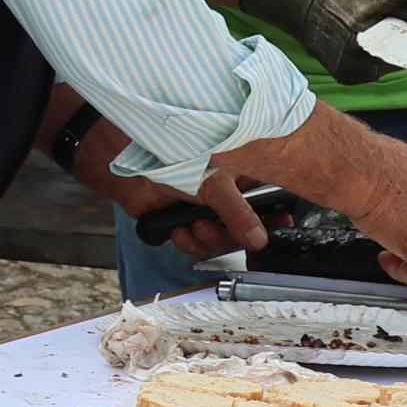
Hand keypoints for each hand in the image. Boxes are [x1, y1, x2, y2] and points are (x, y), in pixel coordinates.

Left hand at [86, 161, 259, 260]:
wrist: (132, 171)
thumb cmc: (176, 158)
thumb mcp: (215, 184)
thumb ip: (238, 213)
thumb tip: (259, 238)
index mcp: (245, 179)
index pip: (271, 207)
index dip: (273, 225)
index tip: (272, 236)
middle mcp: (231, 197)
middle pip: (246, 232)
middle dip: (228, 235)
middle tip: (213, 226)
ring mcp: (210, 212)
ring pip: (222, 242)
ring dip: (207, 239)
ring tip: (194, 225)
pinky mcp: (190, 225)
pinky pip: (199, 247)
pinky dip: (189, 242)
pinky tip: (179, 229)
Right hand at [235, 0, 406, 83]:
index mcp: (364, 50)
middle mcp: (354, 69)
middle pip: (397, 59)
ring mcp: (347, 72)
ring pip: (385, 62)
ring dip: (394, 46)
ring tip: (393, 25)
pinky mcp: (343, 72)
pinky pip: (372, 63)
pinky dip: (379, 49)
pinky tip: (377, 32)